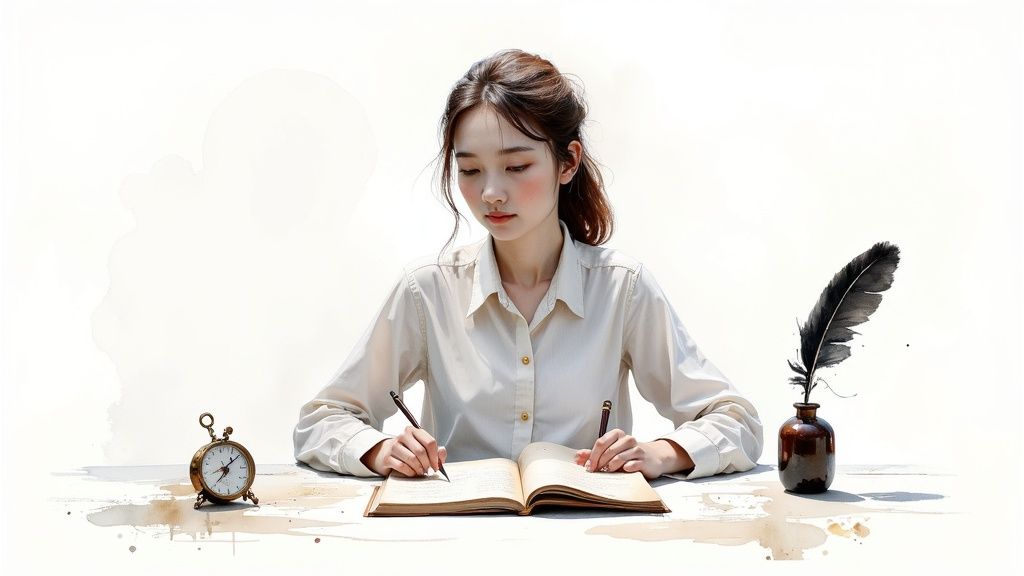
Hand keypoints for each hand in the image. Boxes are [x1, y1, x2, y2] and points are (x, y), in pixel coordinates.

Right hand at [361, 426, 446, 476]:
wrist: (385, 453)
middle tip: (429, 470)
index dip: (435, 456)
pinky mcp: (387, 457)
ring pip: (412, 459)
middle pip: (421, 451)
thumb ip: (435, 450)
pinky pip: (402, 466)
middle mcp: (403, 435)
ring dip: (419, 468)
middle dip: (427, 463)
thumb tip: (442, 452)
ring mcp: (394, 446)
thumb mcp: (422, 447)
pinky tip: (412, 473)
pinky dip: (410, 472)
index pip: (430, 442)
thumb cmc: (407, 450)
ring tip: (421, 472)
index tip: (436, 465)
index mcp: (414, 431)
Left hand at [574, 429, 693, 479]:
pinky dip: (625, 468)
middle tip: (595, 472)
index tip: (588, 467)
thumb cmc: (628, 454)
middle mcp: (627, 439)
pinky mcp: (644, 460)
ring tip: (607, 472)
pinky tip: (623, 471)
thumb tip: (577, 457)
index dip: (592, 456)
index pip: (601, 442)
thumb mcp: (611, 452)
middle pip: (608, 450)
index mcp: (617, 434)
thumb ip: (594, 454)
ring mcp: (637, 449)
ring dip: (610, 466)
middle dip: (599, 463)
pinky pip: (632, 464)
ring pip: (619, 457)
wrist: (653, 458)